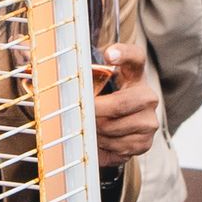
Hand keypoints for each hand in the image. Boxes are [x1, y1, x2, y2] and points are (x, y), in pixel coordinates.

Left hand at [91, 44, 158, 167]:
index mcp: (134, 75)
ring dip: (96, 130)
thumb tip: (52, 86)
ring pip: (114, 128)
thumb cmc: (103, 102)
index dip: (123, 54)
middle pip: (121, 103)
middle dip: (96, 109)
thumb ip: (83, 80)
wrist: (117, 130)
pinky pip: (117, 147)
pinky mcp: (145, 142)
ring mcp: (149, 120)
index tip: (108, 55)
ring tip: (90, 127)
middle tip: (81, 111)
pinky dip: (103, 145)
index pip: (135, 58)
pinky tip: (100, 140)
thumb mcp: (96, 86)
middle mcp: (147, 96)